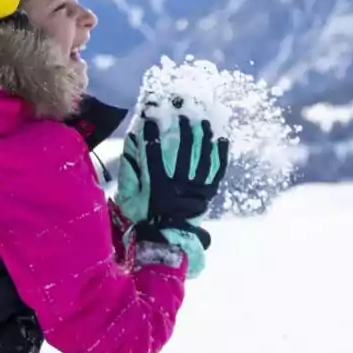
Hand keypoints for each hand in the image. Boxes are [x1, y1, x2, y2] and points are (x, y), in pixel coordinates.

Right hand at [120, 115, 227, 249]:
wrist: (168, 238)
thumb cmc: (146, 216)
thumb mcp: (130, 197)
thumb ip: (131, 172)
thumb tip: (133, 145)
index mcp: (158, 186)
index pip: (154, 155)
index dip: (151, 136)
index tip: (149, 120)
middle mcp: (179, 184)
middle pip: (182, 152)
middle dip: (182, 130)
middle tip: (182, 114)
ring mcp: (196, 188)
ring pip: (202, 158)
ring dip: (203, 138)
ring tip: (203, 122)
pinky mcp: (209, 191)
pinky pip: (217, 171)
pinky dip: (220, 155)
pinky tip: (222, 139)